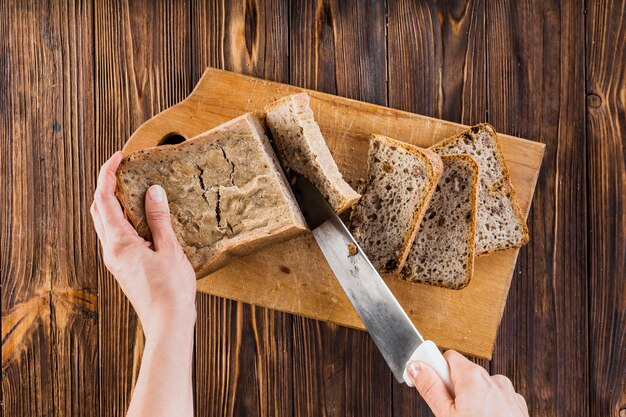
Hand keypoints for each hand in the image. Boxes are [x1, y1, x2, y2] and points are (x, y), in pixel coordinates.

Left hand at [90, 151, 196, 338]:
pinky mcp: (122, 267)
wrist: (167, 322)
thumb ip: (159, 218)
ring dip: (112, 201)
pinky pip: (114, 235)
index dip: (108, 174)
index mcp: (119, 242)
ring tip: (132, 188)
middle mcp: (111, 250)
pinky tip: (139, 217)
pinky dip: (120, 218)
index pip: (105, 199)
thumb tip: (153, 191)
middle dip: (106, 184)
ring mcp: (115, 260)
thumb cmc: (171, 289)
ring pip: (104, 222)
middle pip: (98, 209)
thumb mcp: (170, 249)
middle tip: (123, 169)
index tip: (118, 157)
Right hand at [407, 350, 528, 416]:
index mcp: (473, 377)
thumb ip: (430, 388)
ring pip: (481, 389)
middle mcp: (494, 379)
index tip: (428, 383)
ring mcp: (509, 394)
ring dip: (473, 401)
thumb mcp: (445, 415)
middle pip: (464, 375)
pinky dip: (489, 409)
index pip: (447, 358)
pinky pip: (497, 400)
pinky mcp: (518, 407)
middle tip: (449, 412)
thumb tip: (416, 367)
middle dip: (454, 390)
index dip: (435, 371)